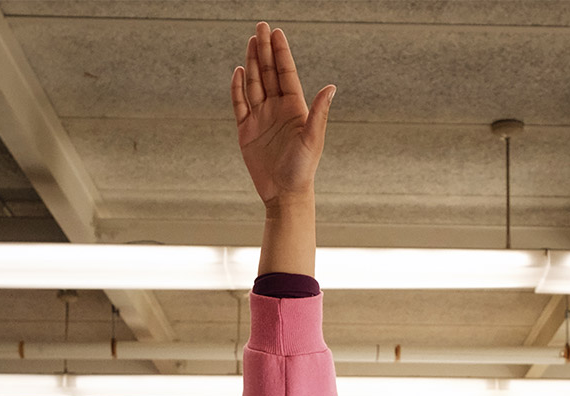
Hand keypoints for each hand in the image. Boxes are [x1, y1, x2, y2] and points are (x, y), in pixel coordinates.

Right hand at [231, 23, 333, 209]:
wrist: (284, 194)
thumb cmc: (302, 169)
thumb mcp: (312, 139)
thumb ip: (319, 112)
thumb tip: (331, 87)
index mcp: (295, 108)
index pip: (286, 73)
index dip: (281, 53)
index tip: (277, 33)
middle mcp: (277, 109)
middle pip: (268, 73)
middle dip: (264, 50)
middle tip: (261, 27)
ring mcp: (261, 118)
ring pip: (254, 84)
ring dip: (252, 63)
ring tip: (251, 41)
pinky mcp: (246, 131)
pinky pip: (240, 104)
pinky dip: (238, 88)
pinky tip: (239, 71)